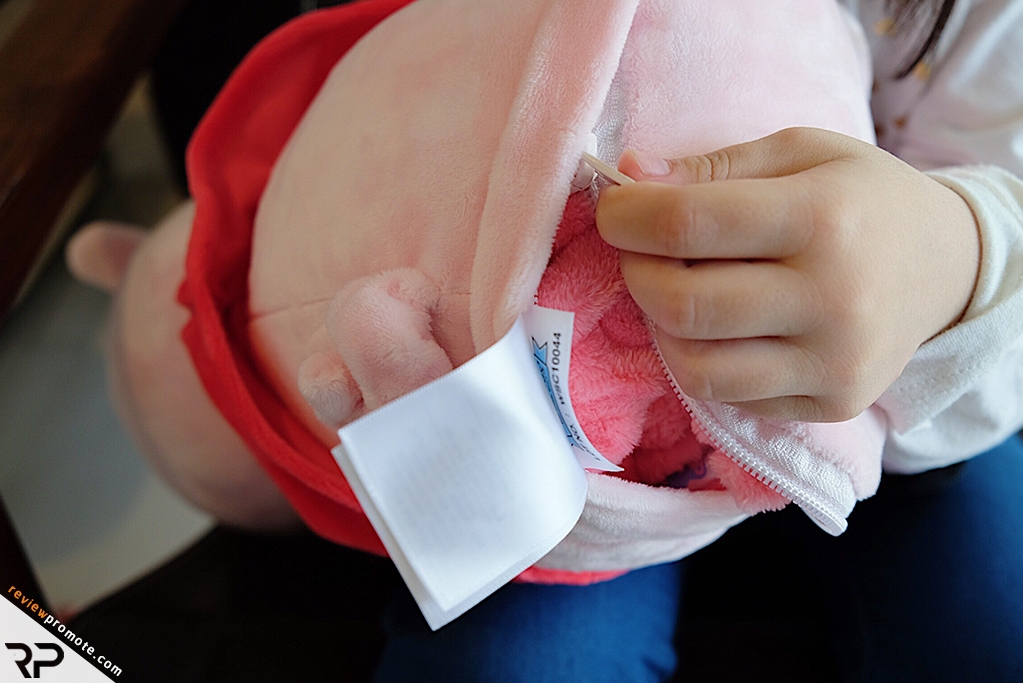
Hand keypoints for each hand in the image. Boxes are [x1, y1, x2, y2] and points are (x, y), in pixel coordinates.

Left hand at [595, 127, 980, 422]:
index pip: (687, 224)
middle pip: (681, 304)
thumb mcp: (799, 152)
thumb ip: (712, 166)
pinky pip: (730, 396)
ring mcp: (836, 362)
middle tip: (639, 251)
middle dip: (636, 274)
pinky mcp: (834, 404)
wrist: (947, 266)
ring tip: (677, 290)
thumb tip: (629, 175)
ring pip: (696, 367)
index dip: (626, 217)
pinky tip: (722, 327)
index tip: (614, 208)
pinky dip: (704, 361)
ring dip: (662, 327)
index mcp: (822, 217)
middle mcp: (833, 298)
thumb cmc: (861, 198)